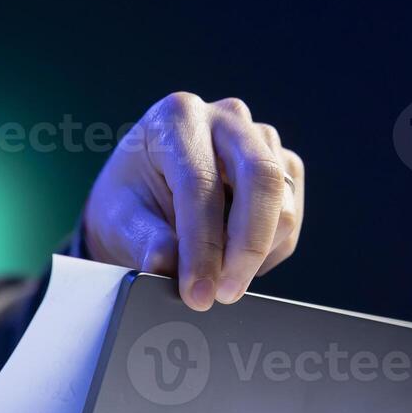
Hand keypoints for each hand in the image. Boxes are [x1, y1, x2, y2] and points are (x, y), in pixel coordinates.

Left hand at [82, 93, 304, 310]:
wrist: (145, 195)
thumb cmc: (129, 202)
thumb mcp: (121, 221)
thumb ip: (144, 241)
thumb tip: (166, 266)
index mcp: (177, 117)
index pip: (200, 183)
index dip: (201, 245)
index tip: (197, 292)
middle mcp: (226, 117)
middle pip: (260, 178)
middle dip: (246, 247)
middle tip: (225, 294)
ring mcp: (261, 139)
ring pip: (282, 201)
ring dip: (256, 253)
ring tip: (218, 280)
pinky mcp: (284, 165)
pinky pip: (290, 215)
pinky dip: (268, 250)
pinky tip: (233, 262)